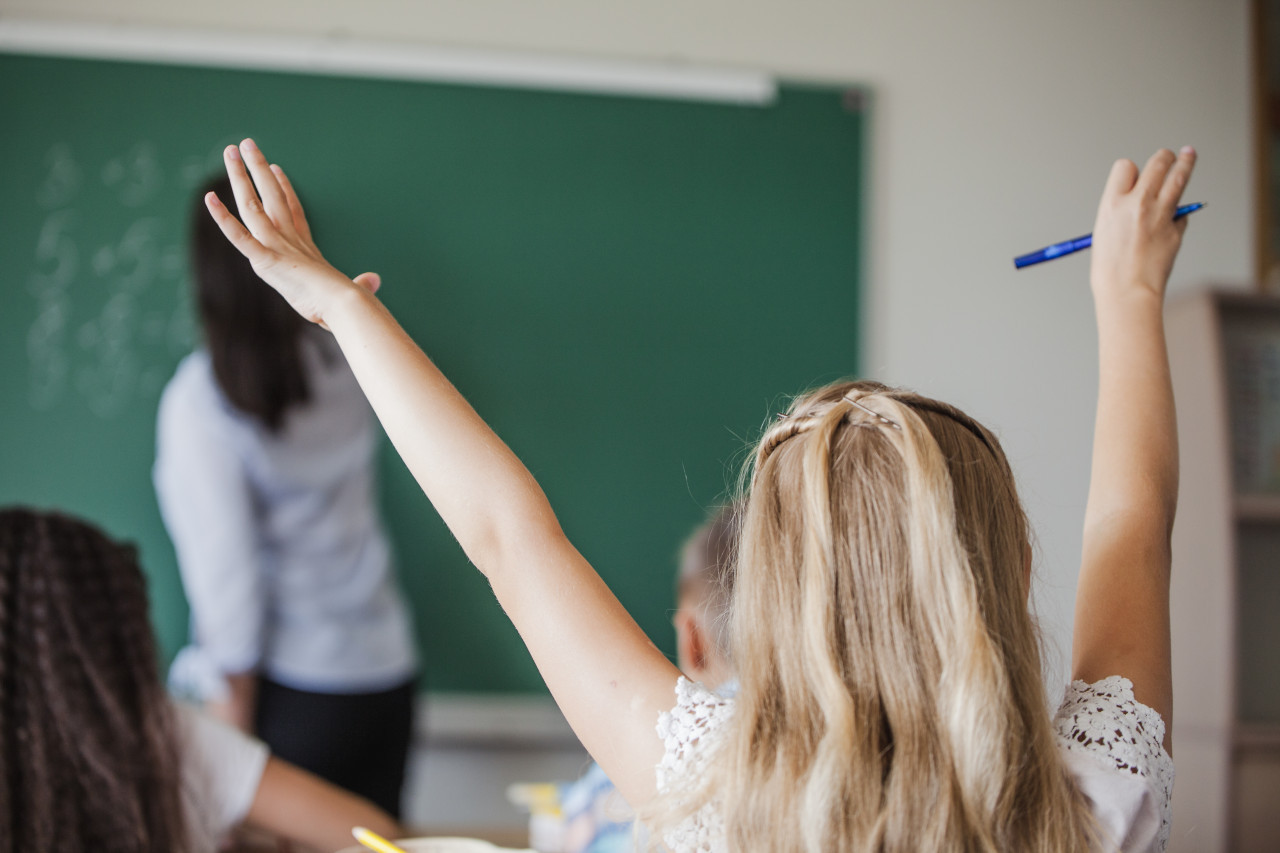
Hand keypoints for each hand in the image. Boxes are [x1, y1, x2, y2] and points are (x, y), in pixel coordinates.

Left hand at [205, 138, 379, 326]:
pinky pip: (239, 236)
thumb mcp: (353, 291)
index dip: (285, 190)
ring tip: (230, 150)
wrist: (345, 305)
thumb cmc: (349, 303)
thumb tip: (375, 281)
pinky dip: (223, 218)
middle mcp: (290, 240)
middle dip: (259, 168)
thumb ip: (361, 285)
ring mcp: (277, 247)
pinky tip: (209, 199)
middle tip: (248, 144)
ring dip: (240, 176)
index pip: (293, 212)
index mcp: (307, 248)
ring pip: (253, 205)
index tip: (277, 170)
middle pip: (271, 196)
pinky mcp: (266, 260)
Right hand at [1090, 146, 1195, 303]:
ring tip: (1189, 153)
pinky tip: (1171, 222)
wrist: (1127, 291)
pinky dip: (1178, 215)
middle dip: (1164, 157)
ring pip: (1178, 177)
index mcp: (1112, 204)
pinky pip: (1180, 213)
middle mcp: (1137, 203)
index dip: (1131, 170)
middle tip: (1170, 156)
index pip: (1125, 167)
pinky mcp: (1177, 228)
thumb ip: (1120, 212)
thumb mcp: (1103, 233)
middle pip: (1156, 164)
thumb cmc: (1109, 270)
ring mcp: (1160, 214)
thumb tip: (1138, 199)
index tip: (1135, 175)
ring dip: (1185, 163)